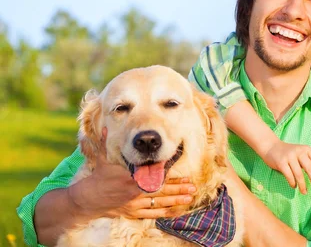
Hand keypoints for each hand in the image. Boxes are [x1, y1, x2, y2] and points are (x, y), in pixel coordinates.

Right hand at [69, 128, 195, 218]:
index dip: (168, 175)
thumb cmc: (98, 178)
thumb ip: (106, 141)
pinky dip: (163, 212)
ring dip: (175, 200)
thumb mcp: (102, 158)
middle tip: (193, 187)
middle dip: (178, 189)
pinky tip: (175, 210)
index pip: (152, 176)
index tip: (181, 171)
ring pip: (159, 203)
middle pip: (161, 191)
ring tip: (189, 197)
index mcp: (131, 178)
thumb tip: (106, 126)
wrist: (88, 200)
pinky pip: (151, 213)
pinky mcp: (132, 212)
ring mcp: (134, 203)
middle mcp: (135, 192)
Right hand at [263, 140, 310, 193]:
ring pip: (299, 174)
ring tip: (304, 192)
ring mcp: (289, 156)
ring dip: (302, 185)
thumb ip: (308, 161)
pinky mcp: (281, 162)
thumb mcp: (300, 153)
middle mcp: (299, 151)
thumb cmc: (288, 153)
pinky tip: (294, 186)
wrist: (271, 146)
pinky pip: (289, 176)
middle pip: (310, 168)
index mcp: (306, 149)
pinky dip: (293, 183)